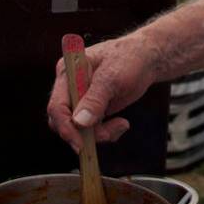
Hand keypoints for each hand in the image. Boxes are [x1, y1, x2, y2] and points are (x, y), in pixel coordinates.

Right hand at [46, 34, 155, 152]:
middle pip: (63, 121)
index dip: (66, 127)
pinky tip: (121, 124)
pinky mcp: (90, 109)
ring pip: (77, 129)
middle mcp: (68, 86)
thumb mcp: (113, 77)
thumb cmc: (129, 59)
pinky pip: (90, 130)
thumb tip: (79, 122)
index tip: (81, 144)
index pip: (57, 105)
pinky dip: (106, 132)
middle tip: (109, 133)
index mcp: (68, 72)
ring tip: (122, 124)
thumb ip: (95, 99)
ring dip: (100, 133)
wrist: (146, 59)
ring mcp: (79, 99)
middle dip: (85, 133)